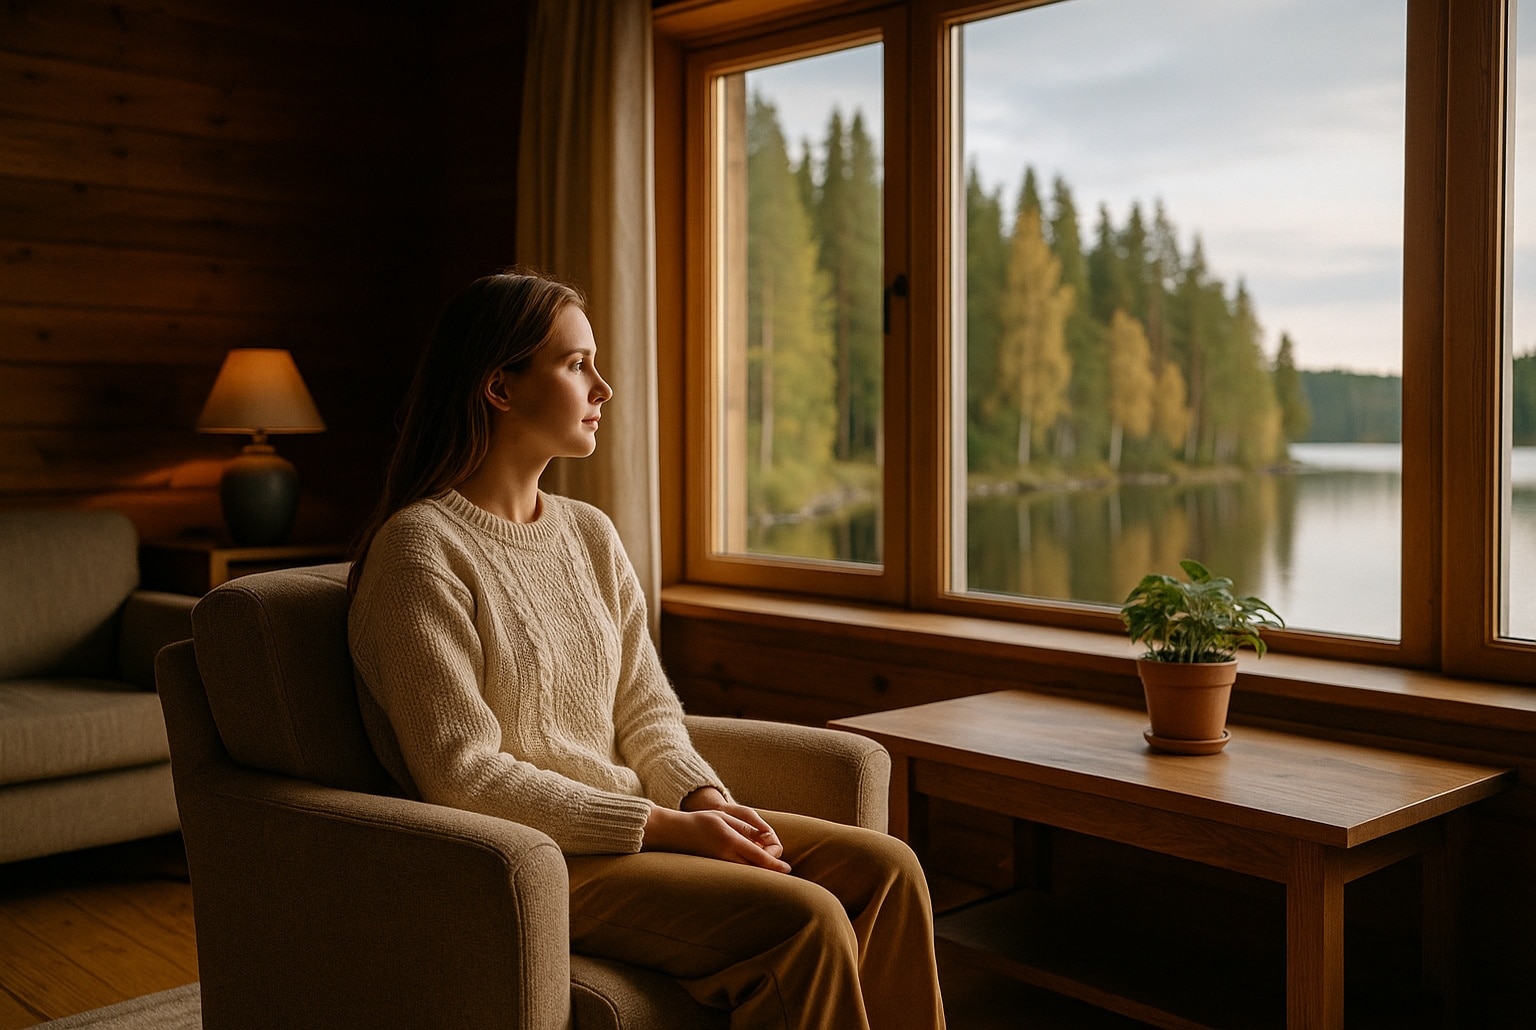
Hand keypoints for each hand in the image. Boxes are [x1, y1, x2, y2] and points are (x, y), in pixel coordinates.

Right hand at [644, 792, 789, 872]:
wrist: (672, 833)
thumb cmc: (698, 821)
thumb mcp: (723, 817)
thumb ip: (744, 826)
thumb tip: (763, 836)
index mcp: (730, 840)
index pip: (758, 856)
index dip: (774, 864)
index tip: (787, 869)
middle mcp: (725, 854)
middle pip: (754, 868)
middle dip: (769, 869)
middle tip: (781, 868)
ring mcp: (718, 863)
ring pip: (745, 872)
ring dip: (759, 870)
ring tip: (767, 865)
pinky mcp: (714, 867)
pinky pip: (735, 872)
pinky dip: (747, 870)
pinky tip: (751, 866)